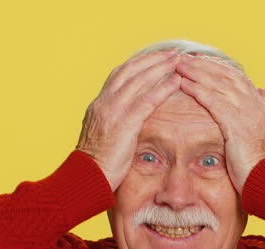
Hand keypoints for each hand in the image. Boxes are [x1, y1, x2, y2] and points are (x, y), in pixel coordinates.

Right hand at [76, 49, 182, 190]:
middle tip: (171, 53)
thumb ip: (115, 124)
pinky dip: (162, 89)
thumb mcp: (104, 137)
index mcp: (99, 105)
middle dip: (152, 59)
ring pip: (139, 81)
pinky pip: (147, 101)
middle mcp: (104, 103)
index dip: (139, 64)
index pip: (119, 75)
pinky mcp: (124, 124)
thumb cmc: (97, 165)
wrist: (86, 178)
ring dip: (160, 68)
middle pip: (130, 71)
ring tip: (178, 61)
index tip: (156, 57)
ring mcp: (113, 112)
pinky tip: (176, 82)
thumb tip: (130, 121)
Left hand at [174, 54, 264, 193]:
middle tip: (186, 58)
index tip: (203, 62)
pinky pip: (214, 102)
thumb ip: (260, 112)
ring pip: (220, 85)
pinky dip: (198, 91)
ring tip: (180, 66)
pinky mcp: (237, 125)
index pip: (240, 80)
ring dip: (198, 73)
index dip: (220, 69)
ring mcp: (248, 114)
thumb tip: (262, 91)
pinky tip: (184, 84)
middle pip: (228, 77)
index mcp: (263, 109)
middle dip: (205, 66)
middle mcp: (257, 107)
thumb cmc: (264, 168)